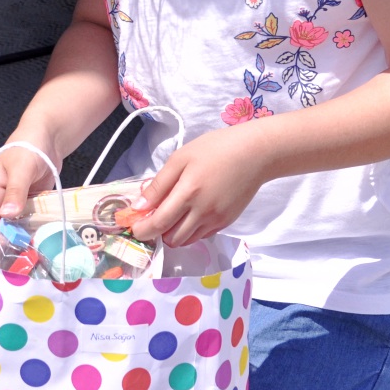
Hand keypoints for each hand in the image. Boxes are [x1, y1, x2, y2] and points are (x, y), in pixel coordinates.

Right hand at [0, 134, 60, 259]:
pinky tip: (47, 238)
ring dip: (25, 240)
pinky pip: (31, 224)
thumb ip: (15, 191)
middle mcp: (1, 203)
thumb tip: (7, 215)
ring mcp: (17, 206)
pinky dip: (36, 232)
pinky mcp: (31, 207)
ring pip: (15, 230)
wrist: (47, 137)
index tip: (10, 245)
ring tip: (39, 249)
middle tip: (27, 252)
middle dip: (9, 243)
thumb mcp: (21, 167)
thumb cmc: (28, 147)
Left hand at [129, 126, 268, 247]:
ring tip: (170, 215)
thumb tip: (139, 206)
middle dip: (157, 234)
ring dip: (173, 234)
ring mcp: (217, 220)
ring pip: (187, 240)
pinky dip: (190, 231)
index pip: (159, 223)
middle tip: (151, 219)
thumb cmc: (215, 148)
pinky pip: (202, 235)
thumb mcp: (181, 158)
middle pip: (172, 238)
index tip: (133, 227)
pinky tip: (189, 214)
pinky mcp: (227, 222)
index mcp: (188, 193)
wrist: (256, 153)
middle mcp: (203, 212)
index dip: (143, 229)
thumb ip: (159, 184)